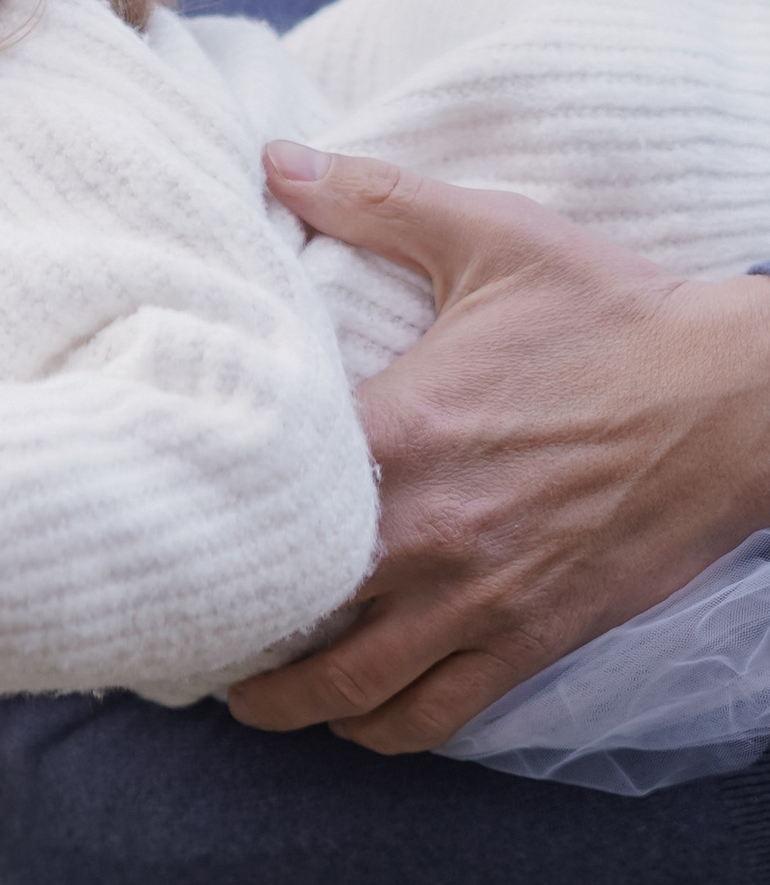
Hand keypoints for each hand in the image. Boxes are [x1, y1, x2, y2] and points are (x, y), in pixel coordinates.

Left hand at [231, 146, 769, 750]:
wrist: (742, 397)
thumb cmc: (617, 315)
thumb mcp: (494, 238)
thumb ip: (375, 199)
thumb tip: (275, 158)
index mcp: (397, 432)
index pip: (260, 500)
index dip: (204, 525)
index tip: (171, 532)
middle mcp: (424, 531)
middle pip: (287, 622)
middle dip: (231, 643)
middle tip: (198, 632)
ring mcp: (477, 597)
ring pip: (348, 692)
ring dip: (290, 704)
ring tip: (260, 693)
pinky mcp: (531, 638)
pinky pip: (433, 717)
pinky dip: (382, 726)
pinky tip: (358, 709)